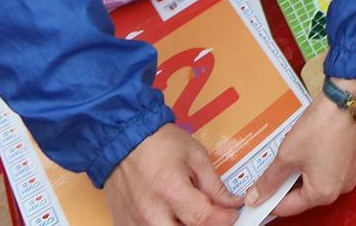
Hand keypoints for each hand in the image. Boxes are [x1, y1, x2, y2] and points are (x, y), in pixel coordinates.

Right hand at [103, 124, 242, 225]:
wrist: (124, 139)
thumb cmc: (158, 143)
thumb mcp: (195, 156)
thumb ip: (214, 185)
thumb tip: (230, 203)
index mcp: (170, 190)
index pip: (204, 219)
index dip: (224, 218)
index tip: (231, 213)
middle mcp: (150, 211)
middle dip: (203, 225)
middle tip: (209, 214)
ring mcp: (135, 221)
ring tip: (186, 212)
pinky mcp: (124, 224)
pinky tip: (169, 215)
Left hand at [254, 91, 355, 216]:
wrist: (351, 97)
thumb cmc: (322, 125)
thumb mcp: (287, 154)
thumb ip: (270, 180)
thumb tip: (255, 198)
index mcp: (323, 193)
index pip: (289, 207)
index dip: (270, 200)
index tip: (260, 194)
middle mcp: (342, 187)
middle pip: (307, 192)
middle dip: (290, 181)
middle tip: (278, 165)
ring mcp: (354, 170)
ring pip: (323, 176)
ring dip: (309, 168)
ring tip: (298, 149)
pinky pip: (338, 162)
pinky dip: (326, 157)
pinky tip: (317, 141)